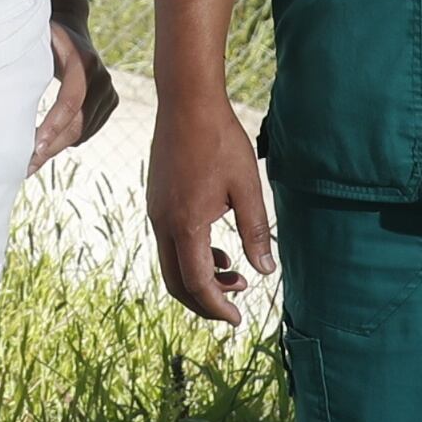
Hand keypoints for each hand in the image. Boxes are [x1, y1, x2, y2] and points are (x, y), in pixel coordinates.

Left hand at [30, 19, 116, 168]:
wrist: (72, 28)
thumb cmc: (44, 37)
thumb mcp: (34, 42)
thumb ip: (23, 61)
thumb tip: (0, 92)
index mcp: (82, 61)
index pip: (70, 101)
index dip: (52, 126)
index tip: (32, 149)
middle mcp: (102, 77)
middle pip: (78, 124)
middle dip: (51, 147)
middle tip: (26, 166)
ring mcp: (109, 91)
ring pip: (83, 132)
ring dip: (57, 147)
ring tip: (31, 158)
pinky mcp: (111, 102)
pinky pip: (89, 131)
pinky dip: (68, 140)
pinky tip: (48, 142)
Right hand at [148, 91, 275, 326]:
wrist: (186, 101)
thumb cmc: (220, 141)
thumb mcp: (246, 188)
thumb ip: (255, 232)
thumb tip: (265, 272)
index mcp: (185, 225)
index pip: (198, 283)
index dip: (218, 307)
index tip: (238, 319)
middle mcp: (163, 223)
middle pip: (176, 282)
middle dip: (205, 302)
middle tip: (234, 308)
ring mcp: (155, 211)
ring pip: (170, 263)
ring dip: (199, 278)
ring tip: (234, 275)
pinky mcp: (156, 200)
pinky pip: (168, 242)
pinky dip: (190, 257)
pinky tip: (217, 248)